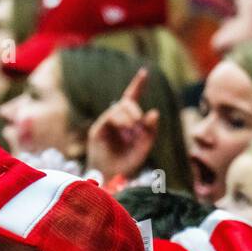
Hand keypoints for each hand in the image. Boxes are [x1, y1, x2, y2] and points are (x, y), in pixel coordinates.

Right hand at [86, 68, 159, 182]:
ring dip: (129, 115)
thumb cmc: (128, 165)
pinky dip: (120, 120)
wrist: (111, 178)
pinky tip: (126, 128)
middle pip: (126, 102)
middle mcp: (117, 120)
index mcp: (129, 121)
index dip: (138, 85)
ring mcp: (106, 125)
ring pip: (119, 108)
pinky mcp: (98, 131)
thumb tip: (154, 112)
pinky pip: (110, 117)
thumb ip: (150, 131)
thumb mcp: (145, 147)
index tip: (144, 72)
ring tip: (132, 128)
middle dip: (135, 109)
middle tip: (139, 123)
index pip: (132, 99)